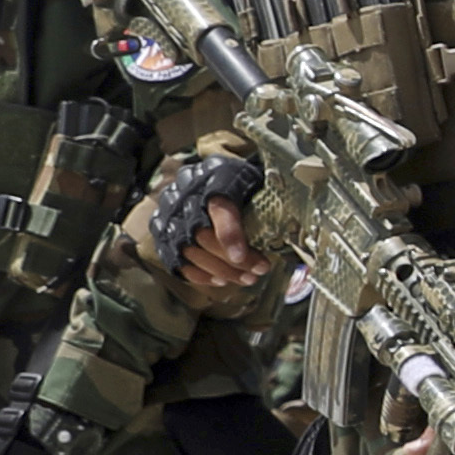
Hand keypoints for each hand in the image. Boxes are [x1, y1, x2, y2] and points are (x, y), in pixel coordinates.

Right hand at [150, 144, 271, 302]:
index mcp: (212, 178)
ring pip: (190, 251)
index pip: (219, 209)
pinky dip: (200, 275)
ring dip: (221, 271)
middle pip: (204, 235)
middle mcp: (183, 197)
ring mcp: (168, 217)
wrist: (207, 174)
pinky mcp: (161, 234)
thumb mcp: (254, 180)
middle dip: (233, 260)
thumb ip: (267, 198)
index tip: (243, 257)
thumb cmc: (238, 181)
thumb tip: (293, 227)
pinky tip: (221, 281)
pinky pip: (177, 261)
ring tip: (247, 279)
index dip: (231, 235)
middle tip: (260, 270)